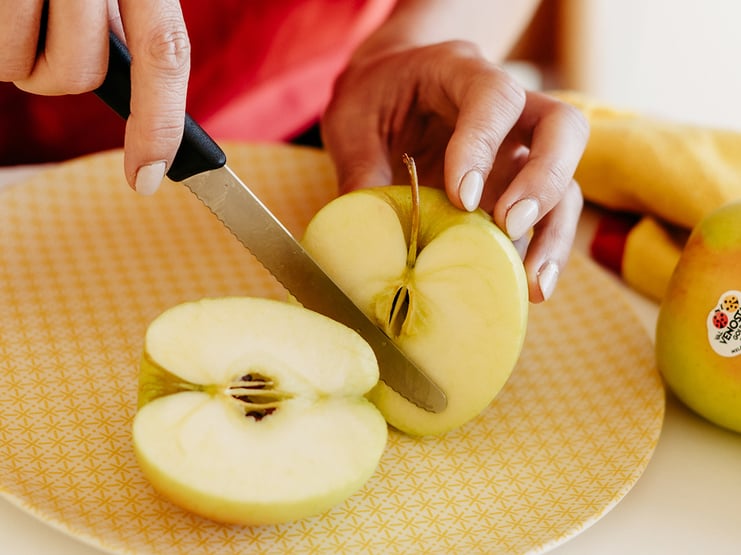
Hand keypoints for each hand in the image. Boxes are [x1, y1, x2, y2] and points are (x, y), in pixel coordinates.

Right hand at [0, 0, 189, 193]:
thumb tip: (139, 98)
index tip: (147, 177)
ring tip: (15, 4)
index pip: (165, 53)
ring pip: (24, 68)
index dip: (158, 124)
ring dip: (16, 53)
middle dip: (58, 71)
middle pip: (80, 74)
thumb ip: (125, 20)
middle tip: (43, 29)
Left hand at [321, 40, 588, 302]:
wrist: (391, 86)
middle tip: (510, 226)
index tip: (462, 197)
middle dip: (543, 182)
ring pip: (567, 179)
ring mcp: (521, 147)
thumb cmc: (373, 98)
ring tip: (533, 285)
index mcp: (459, 71)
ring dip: (554, 232)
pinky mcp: (521, 184)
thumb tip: (371, 242)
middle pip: (561, 128)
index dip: (483, 144)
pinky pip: (550, 215)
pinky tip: (526, 288)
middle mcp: (509, 107)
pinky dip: (541, 251)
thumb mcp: (351, 124)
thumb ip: (361, 172)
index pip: (492, 97)